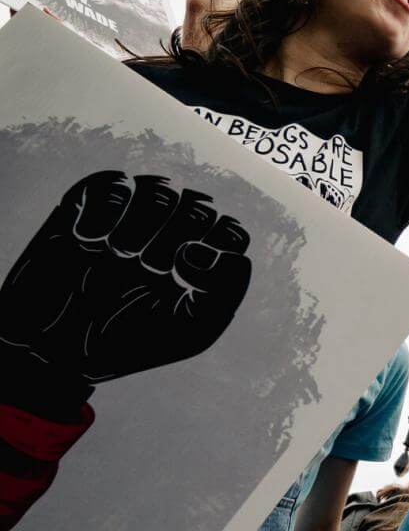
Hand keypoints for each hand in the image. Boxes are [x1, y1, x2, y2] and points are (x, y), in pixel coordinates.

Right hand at [0, 171, 252, 389]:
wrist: (57, 347)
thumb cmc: (129, 340)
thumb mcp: (190, 330)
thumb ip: (221, 291)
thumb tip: (202, 250)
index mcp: (203, 260)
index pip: (229, 231)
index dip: (212, 252)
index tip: (181, 281)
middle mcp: (174, 233)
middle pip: (199, 206)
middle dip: (176, 240)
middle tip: (147, 270)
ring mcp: (134, 217)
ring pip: (161, 190)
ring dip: (143, 226)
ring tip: (119, 255)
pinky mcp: (91, 206)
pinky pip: (114, 183)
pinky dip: (105, 212)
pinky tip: (88, 241)